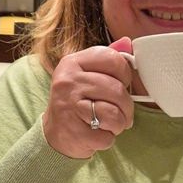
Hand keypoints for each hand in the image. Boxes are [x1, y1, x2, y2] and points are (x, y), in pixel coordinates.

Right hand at [42, 38, 134, 157]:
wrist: (55, 134)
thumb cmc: (77, 103)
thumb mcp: (87, 76)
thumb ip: (107, 61)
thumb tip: (127, 43)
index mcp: (73, 62)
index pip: (114, 59)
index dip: (126, 75)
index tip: (122, 84)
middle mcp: (68, 81)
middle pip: (117, 89)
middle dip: (127, 107)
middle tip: (121, 113)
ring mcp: (68, 106)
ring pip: (114, 114)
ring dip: (119, 124)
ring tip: (109, 124)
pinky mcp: (73, 132)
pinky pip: (106, 136)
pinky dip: (108, 139)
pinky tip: (97, 134)